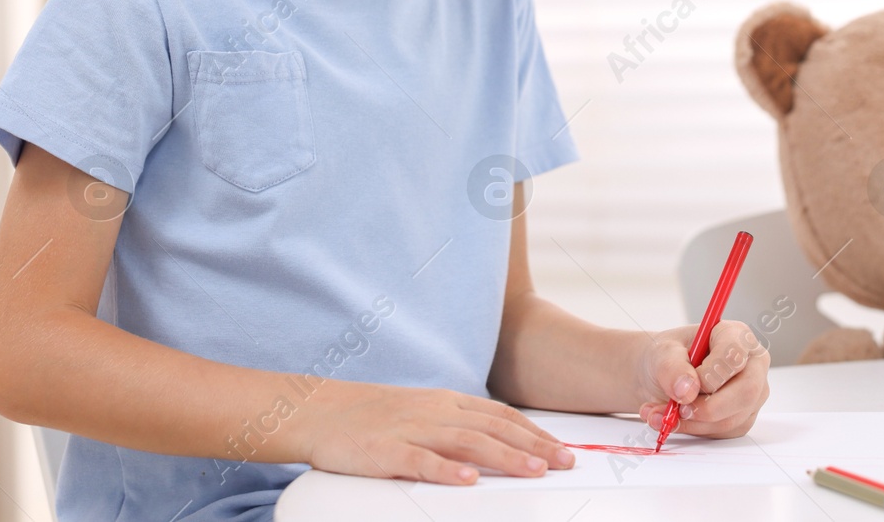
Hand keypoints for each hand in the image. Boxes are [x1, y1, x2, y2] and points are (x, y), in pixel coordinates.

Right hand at [297, 380, 575, 484]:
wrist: (319, 410)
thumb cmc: (372, 416)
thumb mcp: (422, 413)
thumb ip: (455, 426)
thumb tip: (494, 443)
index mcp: (446, 402)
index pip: (501, 416)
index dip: (534, 432)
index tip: (562, 448)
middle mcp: (435, 412)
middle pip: (494, 428)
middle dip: (534, 445)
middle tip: (565, 462)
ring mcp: (411, 429)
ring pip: (467, 442)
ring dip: (504, 457)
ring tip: (534, 470)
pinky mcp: (385, 451)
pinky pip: (421, 461)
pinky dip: (447, 470)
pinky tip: (469, 480)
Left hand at [634, 320, 769, 438]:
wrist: (661, 376)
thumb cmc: (669, 356)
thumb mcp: (662, 352)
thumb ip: (672, 367)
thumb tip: (687, 390)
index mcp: (737, 336)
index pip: (735, 355)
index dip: (710, 374)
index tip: (687, 383)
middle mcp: (752, 365)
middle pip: (746, 392)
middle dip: (708, 408)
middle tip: (679, 409)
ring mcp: (751, 393)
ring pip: (733, 418)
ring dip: (693, 422)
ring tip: (663, 412)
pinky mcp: (742, 417)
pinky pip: (724, 432)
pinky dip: (694, 430)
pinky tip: (675, 419)